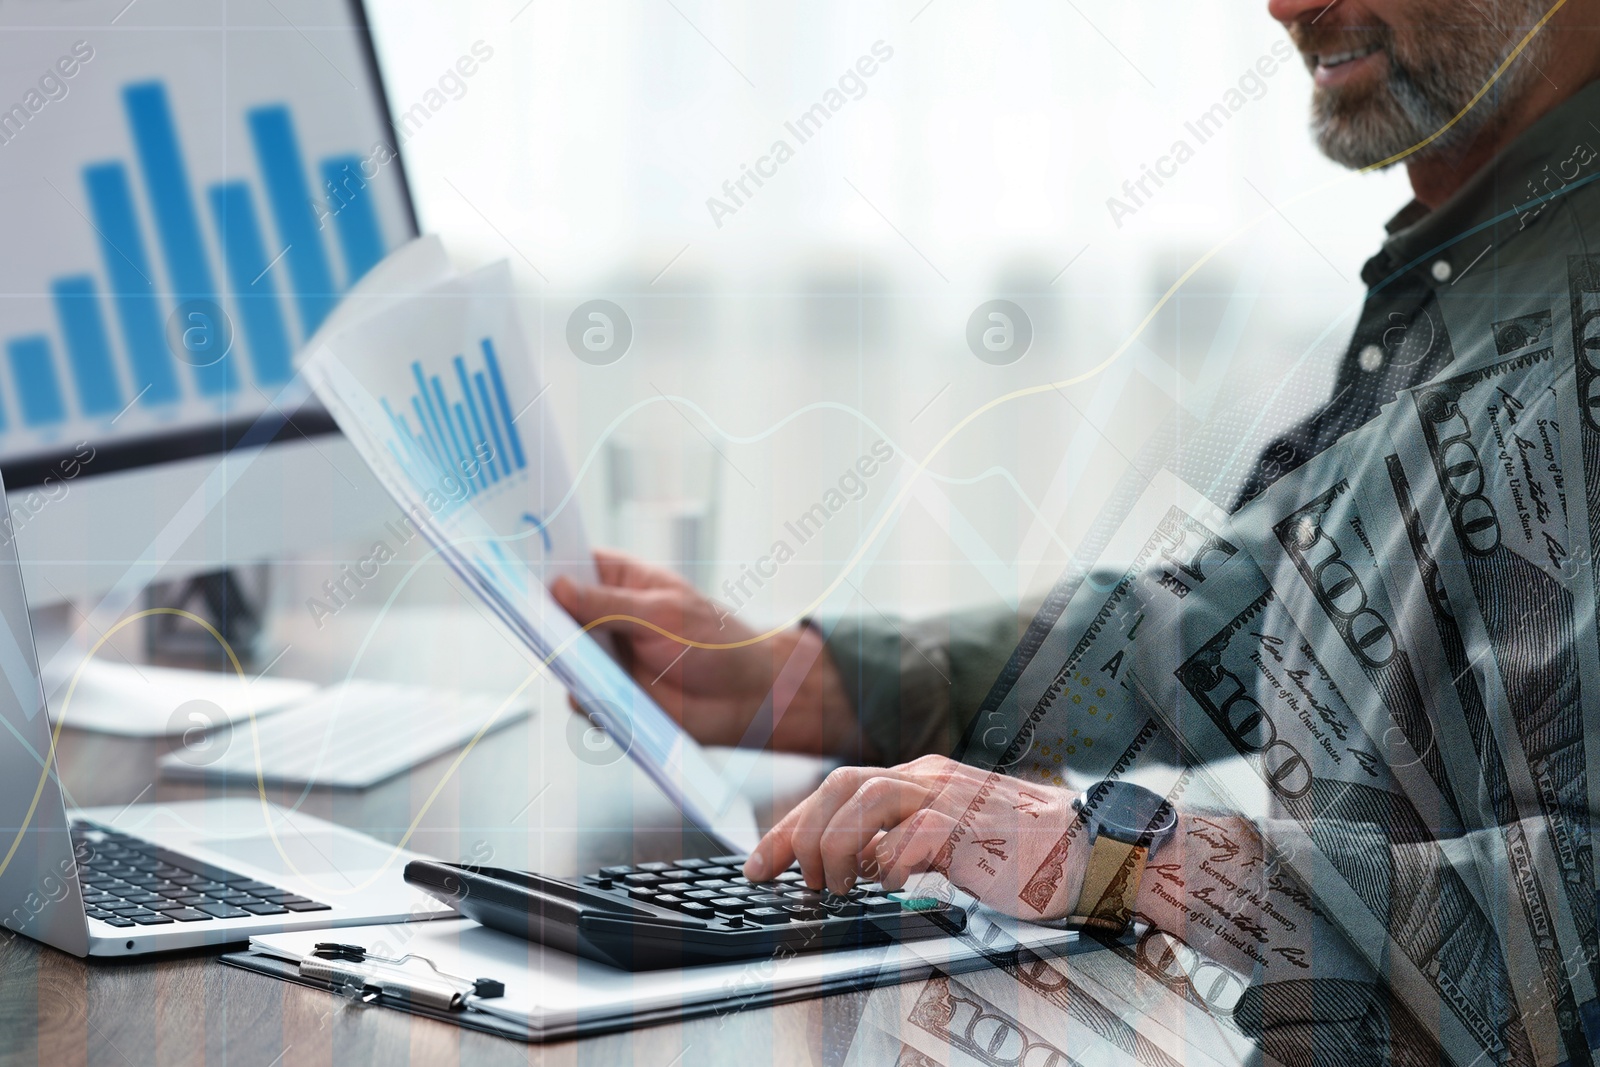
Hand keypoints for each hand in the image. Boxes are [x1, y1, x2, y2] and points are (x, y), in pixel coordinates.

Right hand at [551, 548, 862, 755]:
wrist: (748, 699)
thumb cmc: (716, 642)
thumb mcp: (663, 614)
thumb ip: (609, 604)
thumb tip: (558, 589)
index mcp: (619, 580)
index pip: (570, 563)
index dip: (542, 562)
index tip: (512, 559)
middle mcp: (605, 617)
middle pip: (554, 611)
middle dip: (537, 612)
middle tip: (522, 611)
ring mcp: (604, 657)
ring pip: (560, 657)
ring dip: (558, 659)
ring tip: (557, 654)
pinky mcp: (609, 697)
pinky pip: (581, 698)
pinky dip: (584, 698)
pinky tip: (593, 695)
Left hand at [743, 755, 1086, 920]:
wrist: (1093, 849)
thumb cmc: (1026, 851)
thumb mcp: (952, 836)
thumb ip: (905, 839)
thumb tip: (856, 864)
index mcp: (922, 778)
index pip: (837, 788)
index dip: (790, 825)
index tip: (759, 862)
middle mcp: (931, 779)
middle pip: (841, 785)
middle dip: (803, 833)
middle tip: (799, 879)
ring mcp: (953, 799)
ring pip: (867, 800)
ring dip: (840, 846)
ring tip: (843, 885)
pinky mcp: (976, 829)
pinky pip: (916, 835)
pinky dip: (892, 861)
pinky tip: (894, 884)